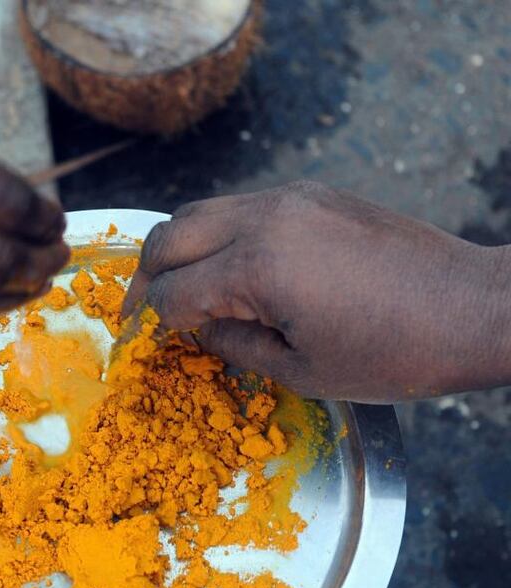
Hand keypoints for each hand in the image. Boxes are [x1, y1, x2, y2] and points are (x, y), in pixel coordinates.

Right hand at [124, 181, 510, 401]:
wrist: (471, 307)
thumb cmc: (392, 354)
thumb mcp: (301, 372)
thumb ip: (234, 346)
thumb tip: (197, 329)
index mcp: (257, 268)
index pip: (173, 291)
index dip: (149, 321)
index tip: (140, 340)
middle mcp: (265, 218)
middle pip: (170, 236)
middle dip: (144, 277)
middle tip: (138, 310)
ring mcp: (290, 198)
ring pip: (200, 210)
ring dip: (177, 249)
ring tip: (175, 286)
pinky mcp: (312, 194)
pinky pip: (240, 207)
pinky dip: (216, 235)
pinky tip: (226, 267)